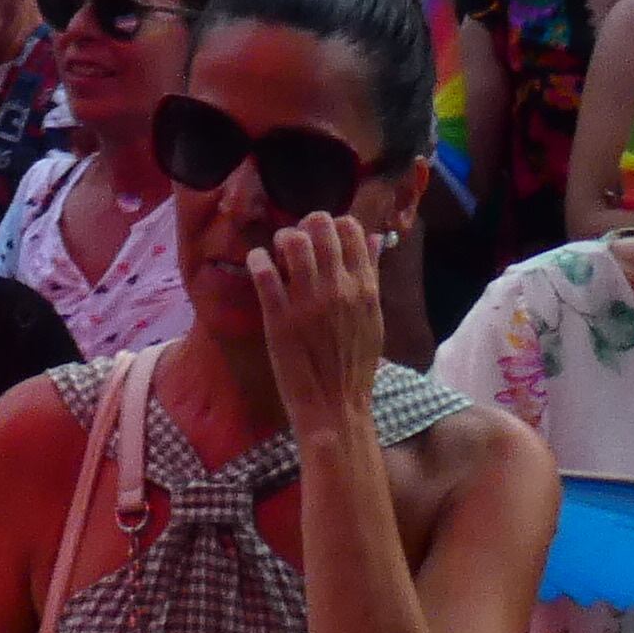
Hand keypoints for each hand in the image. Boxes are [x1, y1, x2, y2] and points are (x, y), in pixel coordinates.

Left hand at [244, 213, 383, 441]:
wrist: (336, 408)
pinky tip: (258, 264)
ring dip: (280, 239)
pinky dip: (257, 260)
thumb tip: (376, 238)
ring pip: (292, 240)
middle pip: (319, 224)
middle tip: (294, 244)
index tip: (320, 238)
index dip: (332, 225)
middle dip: (304, 226)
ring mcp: (307, 301)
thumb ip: (372, 276)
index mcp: (363, 287)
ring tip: (276, 254)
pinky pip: (263, 272)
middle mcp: (337, 287)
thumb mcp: (373, 318)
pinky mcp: (279, 317)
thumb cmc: (355, 364)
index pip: (350, 228)